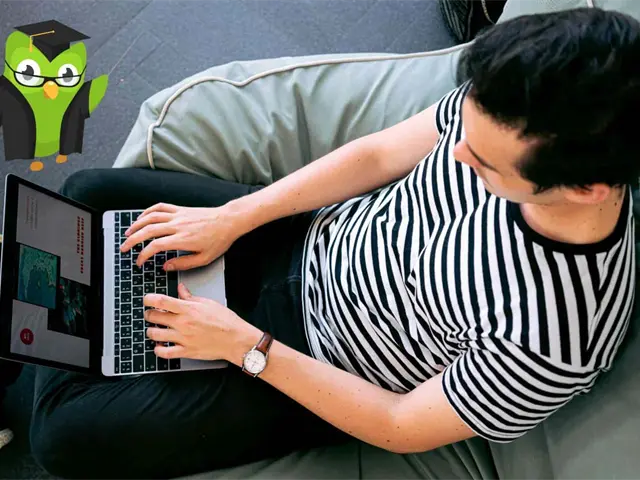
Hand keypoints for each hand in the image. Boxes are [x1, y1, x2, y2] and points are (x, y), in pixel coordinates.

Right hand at [120, 203, 242, 270]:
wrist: (228, 221)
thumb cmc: (219, 240)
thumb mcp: (204, 259)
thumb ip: (183, 263)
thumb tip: (166, 266)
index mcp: (182, 239)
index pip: (155, 246)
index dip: (143, 255)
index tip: (140, 262)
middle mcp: (177, 225)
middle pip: (147, 231)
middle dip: (132, 240)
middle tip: (124, 248)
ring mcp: (178, 215)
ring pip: (150, 217)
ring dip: (136, 225)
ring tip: (128, 233)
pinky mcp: (180, 209)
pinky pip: (160, 207)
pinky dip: (148, 211)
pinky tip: (142, 217)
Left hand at [144, 284, 260, 361]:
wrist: (235, 339)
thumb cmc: (226, 321)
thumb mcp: (208, 303)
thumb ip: (191, 297)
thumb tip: (181, 289)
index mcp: (188, 309)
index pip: (160, 301)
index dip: (149, 299)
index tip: (147, 299)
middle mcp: (183, 323)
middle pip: (154, 317)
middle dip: (149, 314)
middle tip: (151, 314)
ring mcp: (183, 338)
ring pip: (155, 334)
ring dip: (151, 331)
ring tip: (154, 329)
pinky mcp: (185, 351)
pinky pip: (164, 353)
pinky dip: (158, 349)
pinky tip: (159, 345)